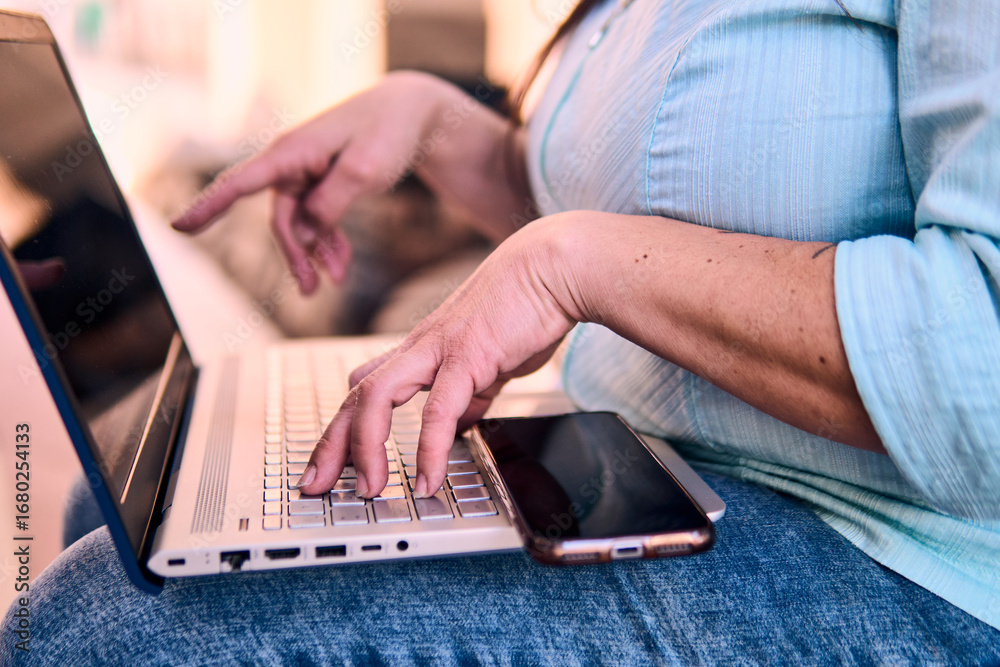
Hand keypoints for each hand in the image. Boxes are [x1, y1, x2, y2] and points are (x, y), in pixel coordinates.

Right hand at [170, 71, 490, 293]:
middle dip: (295, 255)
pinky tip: (341, 264)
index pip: (240, 183)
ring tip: (337, 279)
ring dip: (316, 253)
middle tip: (312, 291)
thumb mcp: (366, 170)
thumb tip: (304, 233)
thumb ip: (332, 203)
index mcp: (291, 152)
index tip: (178, 227)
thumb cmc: (388, 131)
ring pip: (300, 224)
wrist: (411, 110)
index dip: (209, 207)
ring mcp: (306, 173)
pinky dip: (329, 242)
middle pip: (281, 219)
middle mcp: (291, 162)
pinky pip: (317, 219)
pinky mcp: (323, 182)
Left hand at [295, 216, 578, 497]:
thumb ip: (467, 394)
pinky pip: (438, 409)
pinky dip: (428, 449)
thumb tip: (457, 425)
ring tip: (369, 490)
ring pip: (376, 396)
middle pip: (355, 396)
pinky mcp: (468, 355)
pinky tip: (427, 479)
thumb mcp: (485, 361)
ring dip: (364, 447)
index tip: (329, 467)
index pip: (364, 391)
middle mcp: (418, 349)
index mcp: (420, 351)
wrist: (552, 269)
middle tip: (314, 485)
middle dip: (330, 445)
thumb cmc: (523, 308)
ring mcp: (438, 350)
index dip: (341, 431)